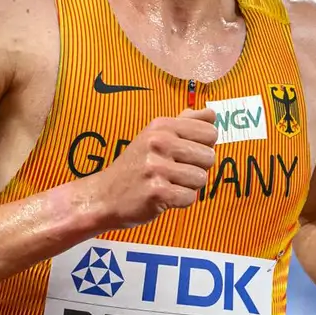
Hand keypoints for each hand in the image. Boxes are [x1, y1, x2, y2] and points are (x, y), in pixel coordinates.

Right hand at [86, 106, 217, 230]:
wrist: (104, 195)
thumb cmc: (136, 165)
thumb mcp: (154, 135)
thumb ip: (185, 123)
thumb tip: (211, 113)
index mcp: (161, 126)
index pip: (210, 133)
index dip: (203, 147)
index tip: (184, 153)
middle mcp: (159, 142)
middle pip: (209, 157)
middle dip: (197, 168)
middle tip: (174, 172)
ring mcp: (157, 167)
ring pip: (201, 179)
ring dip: (188, 186)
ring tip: (168, 183)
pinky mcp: (157, 192)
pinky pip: (190, 198)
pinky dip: (180, 201)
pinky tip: (164, 196)